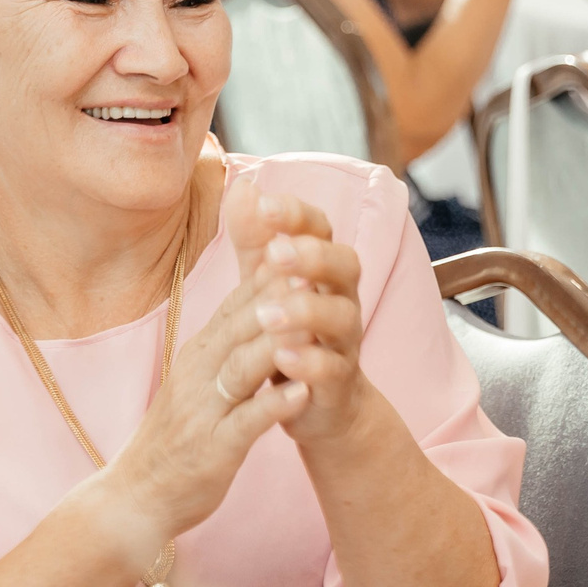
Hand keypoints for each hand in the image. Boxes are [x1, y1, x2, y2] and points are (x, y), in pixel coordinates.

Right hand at [97, 179, 309, 557]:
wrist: (137, 496)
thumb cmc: (177, 436)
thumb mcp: (199, 380)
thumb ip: (227, 343)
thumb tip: (259, 302)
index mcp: (199, 354)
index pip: (237, 304)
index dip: (270, 274)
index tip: (303, 244)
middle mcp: (198, 374)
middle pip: (241, 325)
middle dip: (278, 295)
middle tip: (316, 265)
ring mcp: (204, 412)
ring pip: (241, 367)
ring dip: (278, 343)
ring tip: (315, 320)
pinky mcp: (212, 450)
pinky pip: (245, 422)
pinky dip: (273, 405)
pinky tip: (303, 392)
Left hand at [226, 181, 371, 451]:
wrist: (320, 402)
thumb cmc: (291, 332)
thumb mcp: (267, 283)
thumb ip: (255, 239)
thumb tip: (242, 184)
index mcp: (324, 269)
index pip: (320, 228)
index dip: (296, 214)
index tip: (264, 205)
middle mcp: (342, 298)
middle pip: (345, 264)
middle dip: (313, 256)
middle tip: (276, 253)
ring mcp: (344, 340)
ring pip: (341, 317)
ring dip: (307, 311)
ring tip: (269, 314)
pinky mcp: (339, 381)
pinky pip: (333, 368)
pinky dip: (309, 362)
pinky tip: (282, 357)